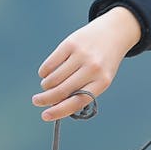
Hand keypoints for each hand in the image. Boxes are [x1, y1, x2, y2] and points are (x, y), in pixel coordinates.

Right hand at [32, 6, 141, 120]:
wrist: (113, 33)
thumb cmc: (103, 62)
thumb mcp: (100, 78)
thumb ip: (82, 91)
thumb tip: (55, 105)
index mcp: (102, 82)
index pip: (77, 101)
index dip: (59, 111)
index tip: (44, 116)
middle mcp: (93, 68)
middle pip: (62, 91)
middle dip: (45, 99)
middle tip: (36, 101)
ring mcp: (81, 55)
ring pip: (54, 78)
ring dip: (46, 85)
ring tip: (47, 85)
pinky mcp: (71, 43)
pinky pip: (50, 64)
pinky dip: (44, 72)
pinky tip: (46, 73)